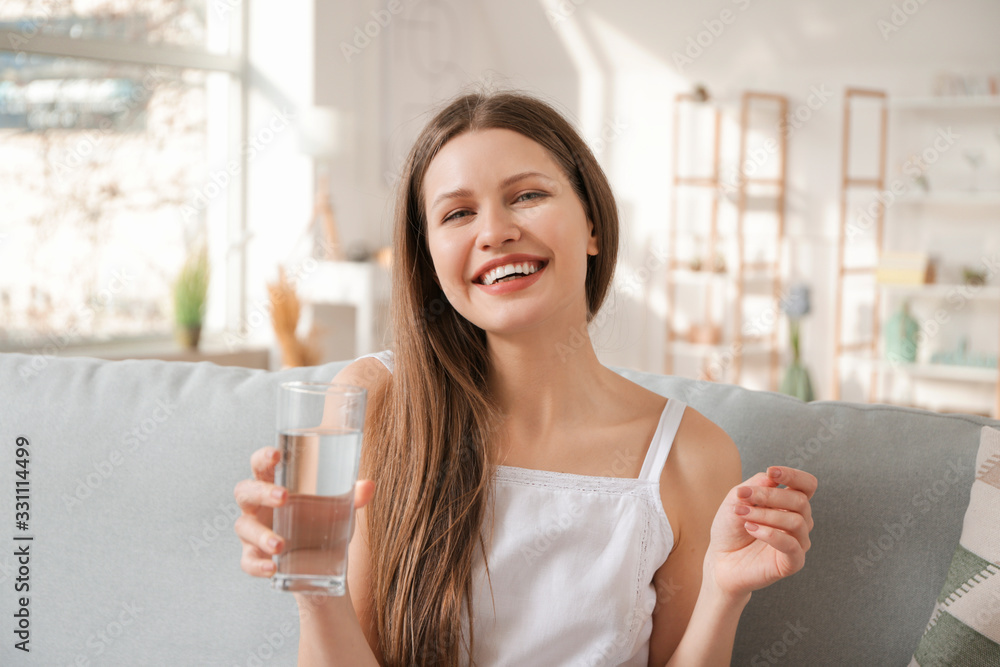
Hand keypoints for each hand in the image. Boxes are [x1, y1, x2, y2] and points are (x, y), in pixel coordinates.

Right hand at [233, 446, 375, 577]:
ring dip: (261, 535)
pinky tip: (272, 568)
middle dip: (262, 492)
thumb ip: (353, 496)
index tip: (276, 454)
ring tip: (280, 545)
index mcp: (275, 484)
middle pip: (245, 491)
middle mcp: (258, 505)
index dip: (263, 457)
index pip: (261, 465)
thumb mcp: (339, 507)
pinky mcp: (254, 556)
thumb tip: (368, 486)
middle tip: (284, 497)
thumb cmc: (322, 519)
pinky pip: (247, 561)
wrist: (321, 560)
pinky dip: (257, 565)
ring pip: (244, 527)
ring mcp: (253, 531)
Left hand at [704, 466, 816, 599]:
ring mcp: (798, 542)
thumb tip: (771, 476)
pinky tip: (751, 529)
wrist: (721, 559)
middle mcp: (799, 521)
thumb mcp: (736, 500)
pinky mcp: (793, 563)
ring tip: (742, 515)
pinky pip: (791, 545)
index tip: (771, 471)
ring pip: (796, 521)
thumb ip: (755, 485)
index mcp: (789, 503)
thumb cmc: (730, 528)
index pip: (807, 485)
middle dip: (769, 495)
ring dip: (765, 515)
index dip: (794, 475)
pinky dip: (770, 534)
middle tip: (743, 496)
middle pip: (800, 500)